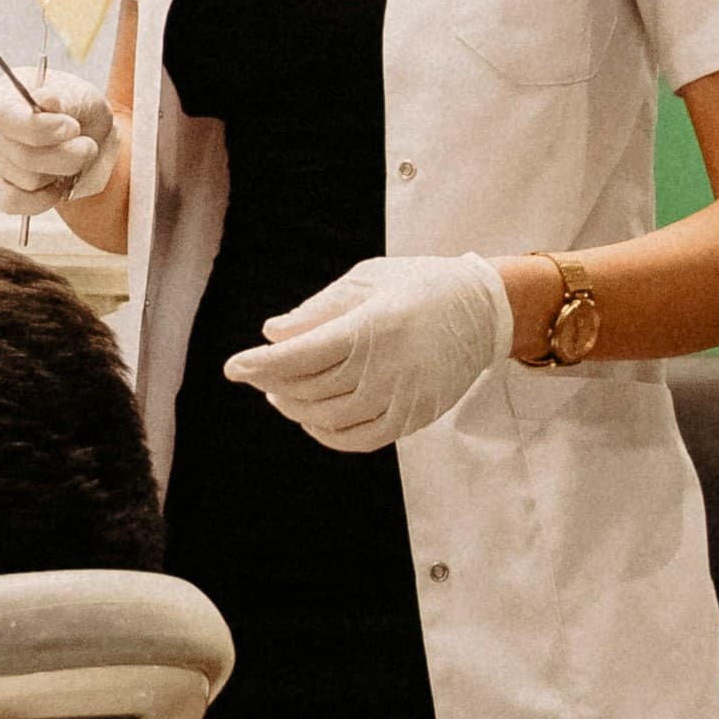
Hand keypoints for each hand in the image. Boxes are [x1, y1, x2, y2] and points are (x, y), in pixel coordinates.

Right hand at [0, 64, 122, 216]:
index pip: (5, 118)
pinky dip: (42, 199)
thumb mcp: (82, 97)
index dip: (40, 129)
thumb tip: (47, 99)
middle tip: (88, 147)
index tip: (73, 128)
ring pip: (24, 182)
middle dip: (65, 157)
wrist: (77, 131)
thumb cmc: (77, 110)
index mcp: (4, 94)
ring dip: (57, 175)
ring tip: (69, 159)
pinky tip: (57, 184)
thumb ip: (66, 99)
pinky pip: (12, 203)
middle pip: (21, 156)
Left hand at [223, 250, 513, 452]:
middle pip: (308, 389)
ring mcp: (400, 397)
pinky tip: (312, 420)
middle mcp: (384, 367)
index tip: (232, 367)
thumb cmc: (419, 284)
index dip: (261, 365)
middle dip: (272, 383)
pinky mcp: (413, 417)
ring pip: (328, 418)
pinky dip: (327, 434)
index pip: (300, 356)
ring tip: (279, 393)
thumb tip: (272, 332)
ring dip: (295, 409)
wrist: (485, 310)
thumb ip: (317, 309)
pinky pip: (359, 439)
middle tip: (255, 373)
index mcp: (370, 326)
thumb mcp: (367, 279)